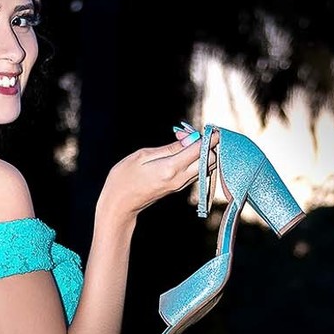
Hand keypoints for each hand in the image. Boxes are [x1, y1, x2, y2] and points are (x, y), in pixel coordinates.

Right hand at [98, 126, 220, 224]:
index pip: (200, 151)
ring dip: (204, 153)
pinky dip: (197, 160)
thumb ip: (169, 147)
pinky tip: (187, 151)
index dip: (210, 138)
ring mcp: (180, 185)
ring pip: (205, 168)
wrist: (119, 205)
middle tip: (199, 133)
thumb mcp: (143, 156)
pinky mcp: (178, 188)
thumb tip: (189, 139)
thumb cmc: (125, 178)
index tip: (214, 128)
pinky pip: (196, 173)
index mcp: (171, 168)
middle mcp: (180, 179)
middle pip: (209, 161)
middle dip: (210, 146)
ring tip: (190, 140)